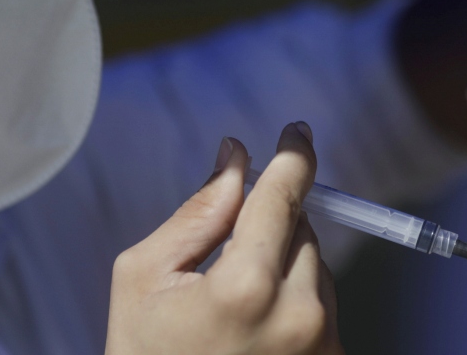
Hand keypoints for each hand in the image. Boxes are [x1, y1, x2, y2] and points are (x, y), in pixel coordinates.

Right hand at [105, 123, 343, 354]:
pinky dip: (295, 299)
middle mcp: (298, 316)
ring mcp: (322, 344)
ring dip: (284, 265)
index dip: (293, 156)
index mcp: (245, 289)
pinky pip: (323, 303)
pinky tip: (255, 331)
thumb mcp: (143, 281)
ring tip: (235, 312)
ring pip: (316, 265)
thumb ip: (197, 212)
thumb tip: (235, 159)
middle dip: (268, 225)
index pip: (282, 196)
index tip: (297, 132)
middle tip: (224, 259)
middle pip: (301, 228)